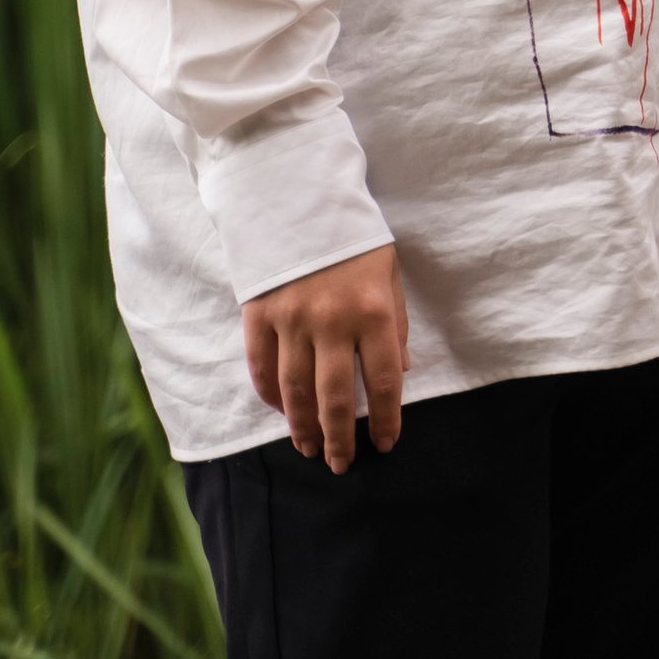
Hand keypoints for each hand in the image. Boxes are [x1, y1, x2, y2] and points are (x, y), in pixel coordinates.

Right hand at [242, 243, 409, 471]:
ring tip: (310, 448)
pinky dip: (270, 396)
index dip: (387, 419)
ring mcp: (291, 319)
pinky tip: (281, 412)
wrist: (299, 194)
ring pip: (295, 391)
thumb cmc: (353, 237)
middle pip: (336, 397)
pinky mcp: (258, 314)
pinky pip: (261, 368)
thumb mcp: (388, 272)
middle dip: (341, 438)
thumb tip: (400, 373)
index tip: (386, 443)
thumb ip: (395, 323)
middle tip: (342, 464)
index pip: (384, 380)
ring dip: (302, 427)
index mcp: (372, 310)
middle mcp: (332, 321)